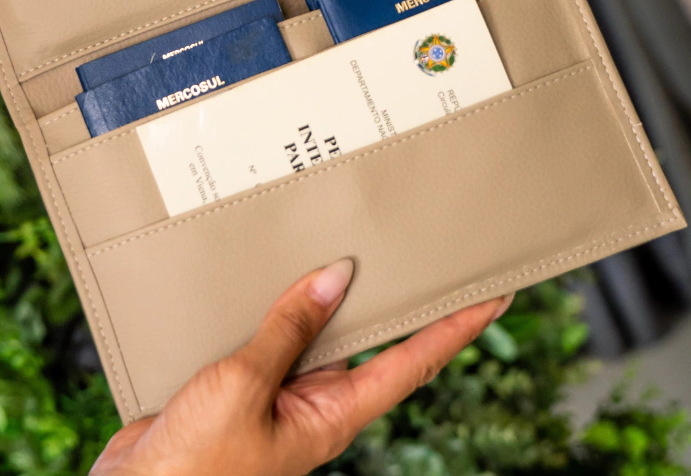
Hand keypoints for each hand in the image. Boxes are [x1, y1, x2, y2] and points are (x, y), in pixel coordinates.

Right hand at [92, 260, 511, 475]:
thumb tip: (335, 278)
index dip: (455, 327)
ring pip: (308, 328)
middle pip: (363, 337)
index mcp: (331, 413)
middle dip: (392, 294)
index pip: (412, 362)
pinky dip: (266, 299)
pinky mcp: (237, 382)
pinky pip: (263, 331)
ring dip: (319, 289)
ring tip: (342, 238)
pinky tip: (262, 271)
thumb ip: (288, 333)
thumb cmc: (197, 468)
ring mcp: (274, 391)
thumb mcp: (245, 389)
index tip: (493, 294)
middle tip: (420, 246)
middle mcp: (311, 400)